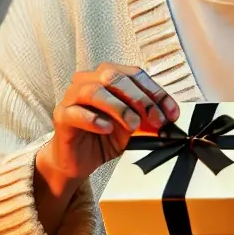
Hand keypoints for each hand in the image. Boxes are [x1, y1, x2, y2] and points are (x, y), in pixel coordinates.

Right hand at [35, 63, 178, 196]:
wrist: (79, 160)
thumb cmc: (104, 136)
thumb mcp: (133, 127)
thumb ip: (149, 119)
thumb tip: (169, 118)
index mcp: (109, 77)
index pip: (135, 74)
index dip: (156, 92)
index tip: (171, 112)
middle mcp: (89, 80)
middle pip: (114, 77)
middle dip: (140, 98)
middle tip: (155, 119)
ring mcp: (72, 97)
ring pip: (94, 91)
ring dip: (119, 107)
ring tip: (132, 124)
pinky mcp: (62, 116)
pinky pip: (76, 112)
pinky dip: (94, 119)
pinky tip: (107, 128)